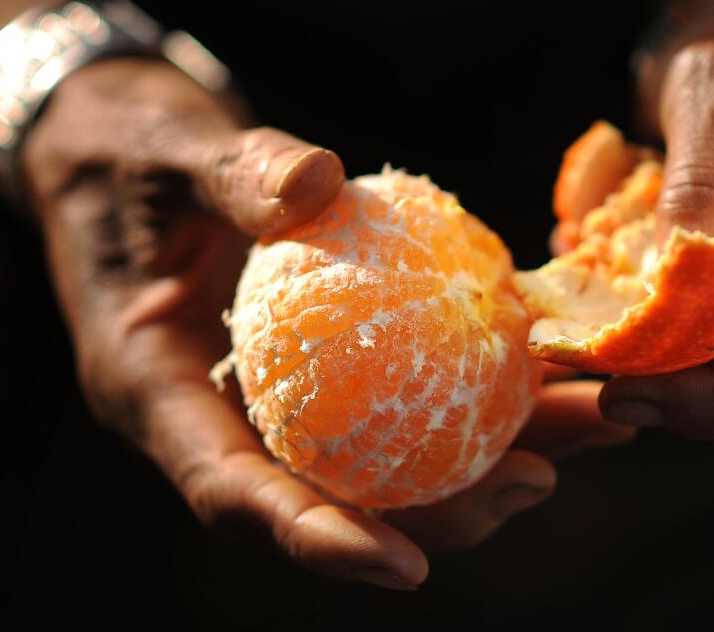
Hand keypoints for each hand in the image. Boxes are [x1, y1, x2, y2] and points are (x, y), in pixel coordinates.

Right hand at [21, 57, 631, 588]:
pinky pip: (400, 386)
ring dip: (486, 452)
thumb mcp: (166, 149)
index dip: (316, 537)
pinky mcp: (323, 359)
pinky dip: (474, 381)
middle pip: (335, 495)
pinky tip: (554, 362)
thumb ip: (232, 170)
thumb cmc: (124, 148)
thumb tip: (318, 179)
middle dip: (440, 513)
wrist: (123, 148)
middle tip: (539, 481)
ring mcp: (277, 392)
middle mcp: (223, 414)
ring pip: (384, 453)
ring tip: (590, 427)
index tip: (402, 565)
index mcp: (155, 390)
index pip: (233, 491)